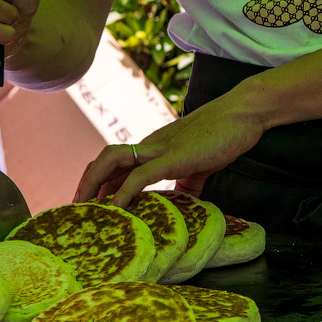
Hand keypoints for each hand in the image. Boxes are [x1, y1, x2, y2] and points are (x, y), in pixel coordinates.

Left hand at [73, 92, 268, 206]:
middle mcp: (151, 146)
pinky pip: (140, 175)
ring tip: (87, 208)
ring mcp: (160, 149)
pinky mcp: (174, 157)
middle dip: (87, 183)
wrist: (243, 112)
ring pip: (113, 161)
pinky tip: (116, 208)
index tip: (91, 204)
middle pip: (106, 159)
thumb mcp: (202, 162)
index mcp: (156, 147)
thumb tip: (185, 201)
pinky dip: (123, 192)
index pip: (118, 162)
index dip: (100, 181)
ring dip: (94, 183)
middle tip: (78, 209)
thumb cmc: (225, 134)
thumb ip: (189, 180)